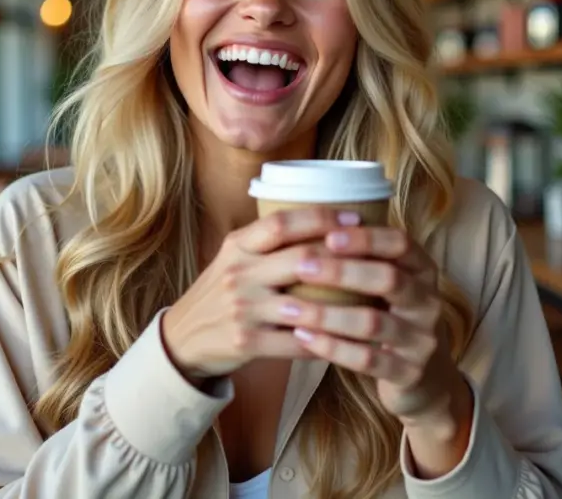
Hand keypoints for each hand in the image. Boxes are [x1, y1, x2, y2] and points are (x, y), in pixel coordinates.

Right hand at [161, 207, 361, 379]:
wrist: (184, 337)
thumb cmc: (222, 292)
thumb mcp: (234, 258)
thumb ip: (269, 242)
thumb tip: (326, 220)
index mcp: (237, 246)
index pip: (281, 223)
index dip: (320, 218)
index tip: (355, 217)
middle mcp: (238, 273)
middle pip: (299, 259)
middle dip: (343, 258)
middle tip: (378, 258)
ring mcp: (242, 308)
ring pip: (305, 305)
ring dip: (344, 305)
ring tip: (376, 301)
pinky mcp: (246, 341)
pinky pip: (297, 343)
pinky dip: (327, 341)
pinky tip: (350, 338)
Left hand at [285, 226, 469, 427]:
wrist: (426, 379)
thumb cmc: (392, 317)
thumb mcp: (389, 285)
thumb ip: (365, 259)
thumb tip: (313, 222)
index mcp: (423, 271)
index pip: (401, 244)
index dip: (366, 238)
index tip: (328, 236)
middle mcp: (429, 302)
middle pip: (389, 278)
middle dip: (342, 271)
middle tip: (301, 266)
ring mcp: (422, 340)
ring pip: (373, 322)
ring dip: (327, 314)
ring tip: (290, 308)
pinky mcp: (409, 373)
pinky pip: (367, 360)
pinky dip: (332, 347)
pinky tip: (304, 337)